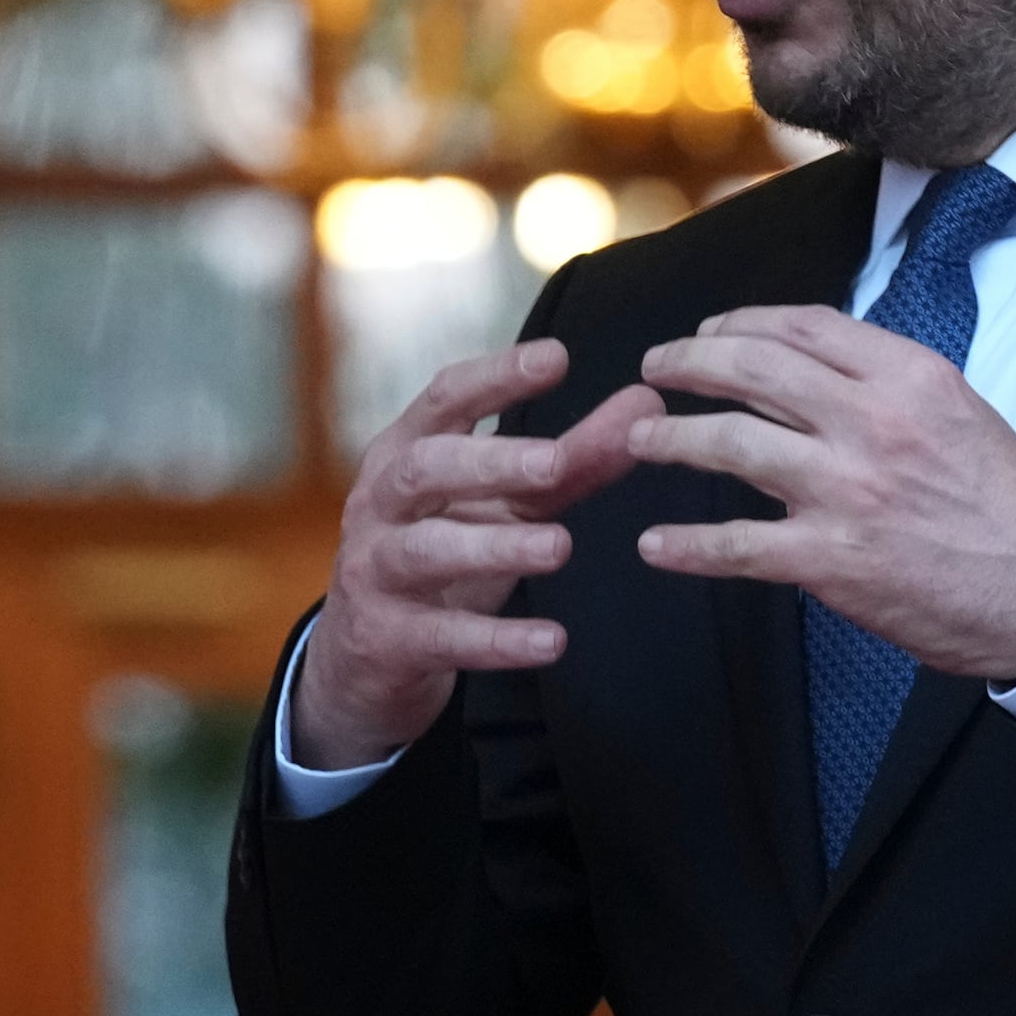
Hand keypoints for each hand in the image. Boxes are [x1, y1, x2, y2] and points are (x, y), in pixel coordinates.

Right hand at [294, 340, 663, 768]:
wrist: (367, 657)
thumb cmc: (443, 553)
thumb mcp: (502, 504)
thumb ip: (572, 460)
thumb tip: (648, 405)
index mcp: (405, 452)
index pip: (444, 399)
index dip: (495, 377)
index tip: (558, 358)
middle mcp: (379, 503)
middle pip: (424, 468)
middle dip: (488, 462)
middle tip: (556, 461)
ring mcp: (374, 570)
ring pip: (426, 551)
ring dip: (493, 547)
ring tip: (561, 547)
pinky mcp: (385, 638)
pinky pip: (441, 636)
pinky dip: (497, 640)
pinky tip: (552, 642)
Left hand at [627, 306, 1015, 681]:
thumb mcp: (960, 412)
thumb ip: (887, 388)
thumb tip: (813, 374)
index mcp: (909, 377)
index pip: (802, 326)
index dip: (738, 323)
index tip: (707, 332)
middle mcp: (872, 421)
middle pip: (751, 368)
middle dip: (686, 363)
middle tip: (652, 369)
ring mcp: (847, 490)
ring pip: (729, 444)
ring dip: (668, 439)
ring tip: (638, 440)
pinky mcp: (831, 560)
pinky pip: (736, 545)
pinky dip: (686, 546)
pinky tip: (656, 545)